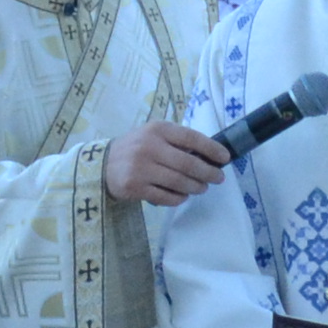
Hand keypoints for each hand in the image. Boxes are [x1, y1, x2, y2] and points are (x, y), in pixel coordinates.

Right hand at [104, 122, 234, 206]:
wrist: (102, 165)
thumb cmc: (136, 149)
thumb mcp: (153, 136)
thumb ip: (176, 142)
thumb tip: (210, 156)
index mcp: (157, 129)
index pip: (191, 137)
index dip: (211, 149)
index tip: (225, 158)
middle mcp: (149, 146)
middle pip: (188, 163)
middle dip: (208, 173)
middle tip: (218, 178)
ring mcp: (141, 168)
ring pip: (179, 182)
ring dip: (195, 187)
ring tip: (202, 188)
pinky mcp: (135, 187)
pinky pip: (166, 197)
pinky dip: (178, 198)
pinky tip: (182, 196)